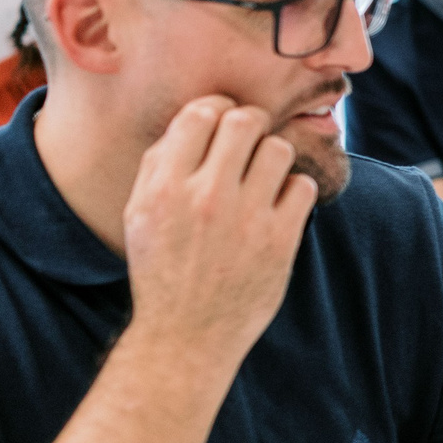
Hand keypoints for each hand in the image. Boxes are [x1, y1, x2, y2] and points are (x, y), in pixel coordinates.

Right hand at [123, 97, 314, 366]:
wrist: (187, 334)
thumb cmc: (162, 268)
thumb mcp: (139, 214)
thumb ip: (159, 163)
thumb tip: (194, 117)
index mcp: (164, 188)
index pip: (200, 114)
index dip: (218, 108)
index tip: (224, 121)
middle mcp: (205, 198)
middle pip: (245, 121)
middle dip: (251, 124)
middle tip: (251, 141)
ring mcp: (246, 219)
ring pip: (278, 149)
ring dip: (273, 157)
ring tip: (263, 178)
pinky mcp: (280, 240)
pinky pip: (303, 186)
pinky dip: (294, 192)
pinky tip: (277, 208)